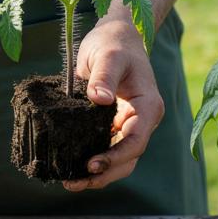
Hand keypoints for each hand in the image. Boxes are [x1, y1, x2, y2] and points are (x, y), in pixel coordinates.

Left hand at [64, 18, 165, 190]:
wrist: (116, 37)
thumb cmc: (114, 43)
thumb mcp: (108, 55)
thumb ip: (104, 76)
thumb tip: (99, 99)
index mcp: (148, 107)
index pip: (136, 141)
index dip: (115, 157)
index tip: (92, 165)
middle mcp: (142, 120)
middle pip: (129, 158)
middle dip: (104, 174)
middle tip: (73, 181)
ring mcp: (129, 125)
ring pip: (119, 159)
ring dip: (98, 174)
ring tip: (69, 181)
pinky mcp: (114, 125)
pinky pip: (106, 148)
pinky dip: (92, 159)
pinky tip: (70, 166)